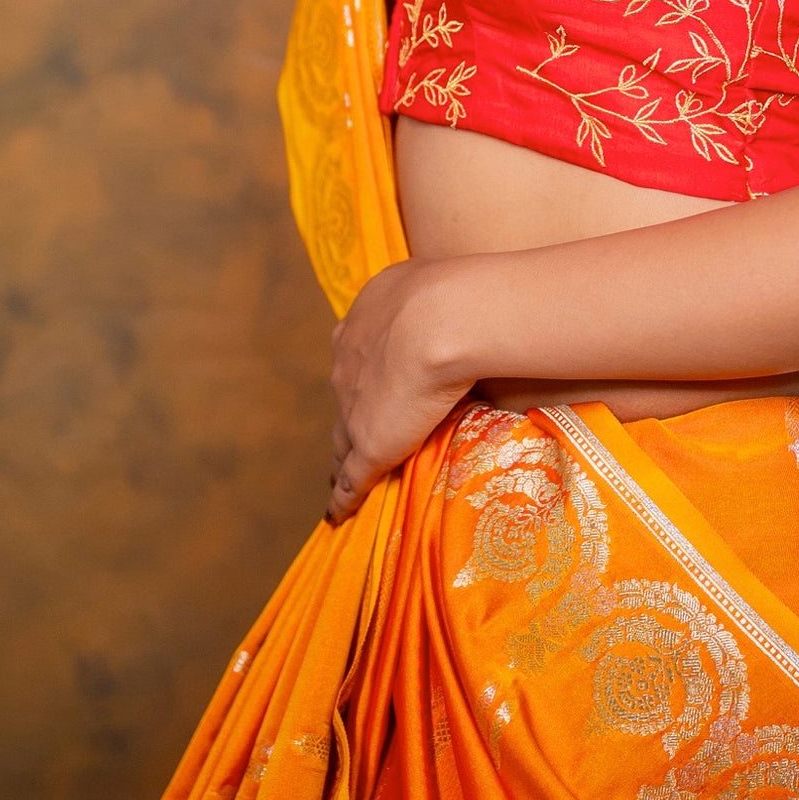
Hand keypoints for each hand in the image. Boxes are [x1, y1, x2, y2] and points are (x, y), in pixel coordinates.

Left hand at [326, 260, 471, 524]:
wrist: (442, 320)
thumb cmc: (449, 296)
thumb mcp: (432, 285)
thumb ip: (432, 299)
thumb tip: (459, 301)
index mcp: (361, 328)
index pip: (357, 362)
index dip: (363, 378)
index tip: (369, 387)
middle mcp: (348, 367)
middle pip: (345, 401)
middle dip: (350, 414)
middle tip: (356, 431)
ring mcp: (354, 409)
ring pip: (342, 441)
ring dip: (343, 457)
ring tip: (341, 476)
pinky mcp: (368, 446)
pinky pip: (351, 480)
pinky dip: (344, 498)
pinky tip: (340, 514)